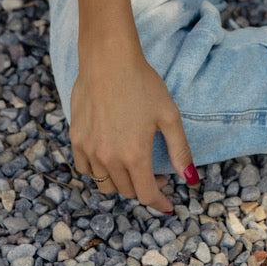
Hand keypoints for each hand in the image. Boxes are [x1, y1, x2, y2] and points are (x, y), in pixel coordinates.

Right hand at [70, 45, 197, 213]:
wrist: (109, 60)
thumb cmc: (143, 84)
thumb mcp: (169, 115)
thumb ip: (180, 150)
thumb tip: (190, 179)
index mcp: (134, 154)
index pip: (146, 194)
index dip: (159, 203)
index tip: (168, 206)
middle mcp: (109, 157)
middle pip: (127, 190)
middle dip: (144, 188)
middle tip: (157, 175)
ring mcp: (89, 150)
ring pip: (105, 184)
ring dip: (122, 183)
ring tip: (134, 167)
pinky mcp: (76, 139)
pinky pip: (86, 169)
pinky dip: (99, 172)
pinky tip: (110, 158)